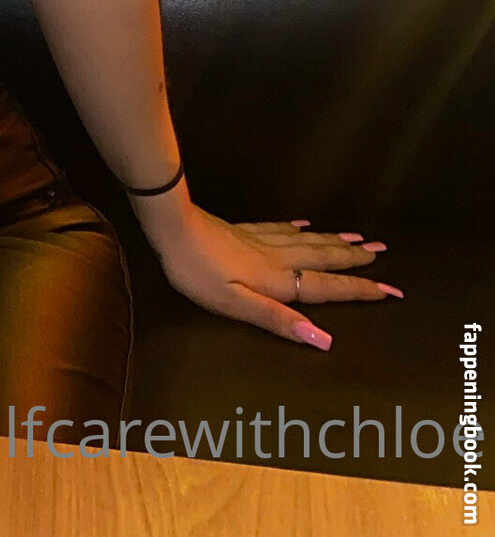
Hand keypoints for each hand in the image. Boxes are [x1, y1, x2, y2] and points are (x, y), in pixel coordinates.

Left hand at [149, 204, 399, 349]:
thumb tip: (324, 340)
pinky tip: (305, 225)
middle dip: (355, 258)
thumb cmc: (199, 273)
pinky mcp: (244, 230)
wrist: (173, 228)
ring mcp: (260, 240)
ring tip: (359, 238)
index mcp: (278, 280)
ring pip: (308, 240)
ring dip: (335, 241)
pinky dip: (300, 228)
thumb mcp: (236, 305)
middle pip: (323, 257)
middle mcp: (277, 258)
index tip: (392, 290)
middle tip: (384, 252)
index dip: (359, 290)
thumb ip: (279, 320)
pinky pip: (282, 229)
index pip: (326, 287)